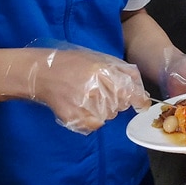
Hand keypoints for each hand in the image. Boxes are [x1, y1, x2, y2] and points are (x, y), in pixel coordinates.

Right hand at [5, 46, 148, 133]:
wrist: (42, 72)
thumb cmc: (73, 63)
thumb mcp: (101, 59)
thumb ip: (124, 72)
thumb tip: (143, 92)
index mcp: (104, 72)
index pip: (131, 92)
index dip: (139, 100)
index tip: (141, 104)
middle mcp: (96, 89)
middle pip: (121, 105)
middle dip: (116, 101)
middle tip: (100, 91)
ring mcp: (84, 104)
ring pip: (109, 116)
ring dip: (104, 110)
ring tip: (87, 97)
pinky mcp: (74, 117)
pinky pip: (95, 125)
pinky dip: (92, 120)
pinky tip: (83, 108)